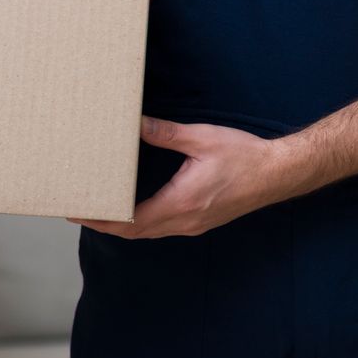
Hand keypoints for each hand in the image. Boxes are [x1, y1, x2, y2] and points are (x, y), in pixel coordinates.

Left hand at [68, 116, 295, 238]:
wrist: (278, 173)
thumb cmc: (244, 156)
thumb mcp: (202, 139)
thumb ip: (166, 133)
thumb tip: (136, 124)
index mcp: (181, 202)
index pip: (130, 222)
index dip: (102, 220)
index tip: (79, 214)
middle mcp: (185, 221)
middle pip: (135, 233)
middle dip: (106, 224)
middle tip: (81, 211)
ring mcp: (193, 225)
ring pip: (149, 233)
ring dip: (124, 226)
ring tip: (102, 210)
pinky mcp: (201, 221)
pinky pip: (164, 228)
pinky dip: (143, 223)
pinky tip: (137, 209)